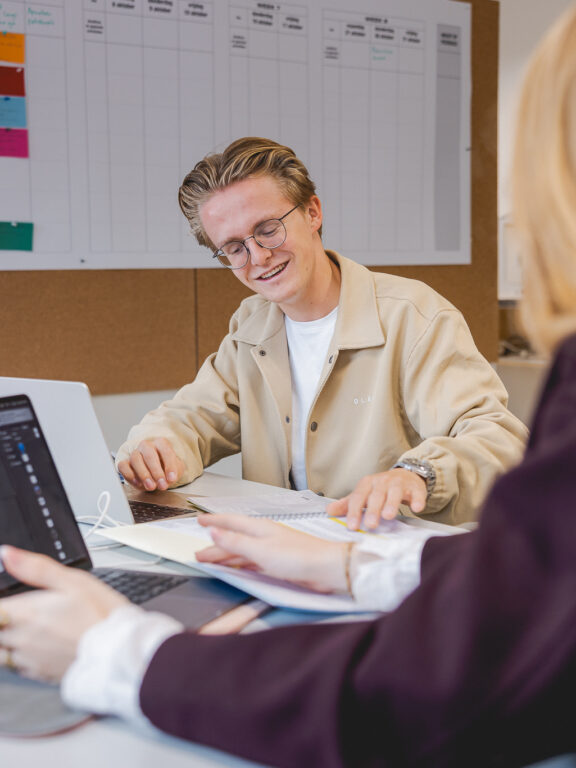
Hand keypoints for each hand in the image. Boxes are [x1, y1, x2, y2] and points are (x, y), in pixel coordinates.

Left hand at [0, 546, 126, 681]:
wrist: (119, 652)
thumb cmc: (100, 614)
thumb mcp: (73, 580)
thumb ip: (36, 568)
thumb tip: (8, 554)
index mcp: (26, 613)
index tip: (6, 598)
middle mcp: (21, 638)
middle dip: (1, 620)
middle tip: (12, 614)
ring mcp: (29, 659)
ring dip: (3, 641)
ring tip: (14, 630)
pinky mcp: (39, 674)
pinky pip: (14, 668)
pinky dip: (14, 657)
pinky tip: (29, 649)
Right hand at [117, 437, 184, 490]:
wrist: (156, 475)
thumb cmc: (166, 469)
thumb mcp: (175, 470)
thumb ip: (173, 474)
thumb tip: (169, 480)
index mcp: (161, 443)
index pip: (166, 451)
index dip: (169, 466)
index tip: (172, 479)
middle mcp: (147, 446)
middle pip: (149, 454)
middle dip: (156, 471)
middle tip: (162, 485)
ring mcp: (135, 453)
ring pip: (135, 459)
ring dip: (144, 474)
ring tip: (151, 486)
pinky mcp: (125, 463)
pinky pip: (123, 466)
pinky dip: (129, 475)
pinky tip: (138, 483)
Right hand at [197, 515, 349, 593]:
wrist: (325, 568)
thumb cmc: (299, 556)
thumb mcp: (260, 550)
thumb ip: (235, 542)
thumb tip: (214, 532)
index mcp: (259, 528)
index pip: (230, 521)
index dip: (214, 521)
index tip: (200, 521)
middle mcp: (264, 535)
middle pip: (233, 538)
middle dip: (215, 543)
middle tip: (199, 551)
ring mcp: (270, 548)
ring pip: (241, 550)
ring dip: (226, 555)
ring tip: (211, 561)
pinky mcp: (277, 562)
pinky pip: (251, 560)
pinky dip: (239, 563)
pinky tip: (236, 567)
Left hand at [327, 469, 426, 529]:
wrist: (405, 475)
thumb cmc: (381, 488)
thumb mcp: (363, 493)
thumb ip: (348, 503)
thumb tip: (329, 511)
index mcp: (367, 484)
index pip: (358, 497)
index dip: (354, 511)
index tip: (352, 526)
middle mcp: (382, 482)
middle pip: (376, 496)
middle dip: (373, 510)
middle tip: (370, 525)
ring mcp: (399, 484)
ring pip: (394, 493)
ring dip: (391, 504)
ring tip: (389, 516)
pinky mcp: (415, 488)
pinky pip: (416, 494)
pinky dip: (417, 500)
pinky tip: (416, 508)